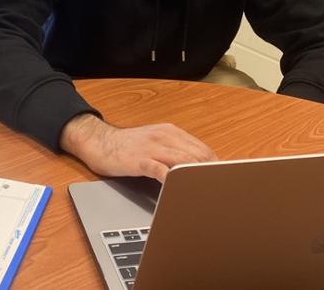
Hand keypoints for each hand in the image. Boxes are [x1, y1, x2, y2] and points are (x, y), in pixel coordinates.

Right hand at [59, 114, 217, 182]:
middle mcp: (164, 137)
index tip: (224, 180)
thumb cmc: (128, 146)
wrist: (99, 141)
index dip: (215, 166)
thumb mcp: (156, 142)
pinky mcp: (138, 159)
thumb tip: (198, 167)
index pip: (202, 149)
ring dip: (196, 177)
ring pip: (182, 161)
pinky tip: (178, 189)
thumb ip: (175, 151)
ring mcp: (151, 147)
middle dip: (210, 173)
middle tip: (219, 190)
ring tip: (206, 191)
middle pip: (197, 156)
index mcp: (171, 132)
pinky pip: (159, 169)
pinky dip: (171, 179)